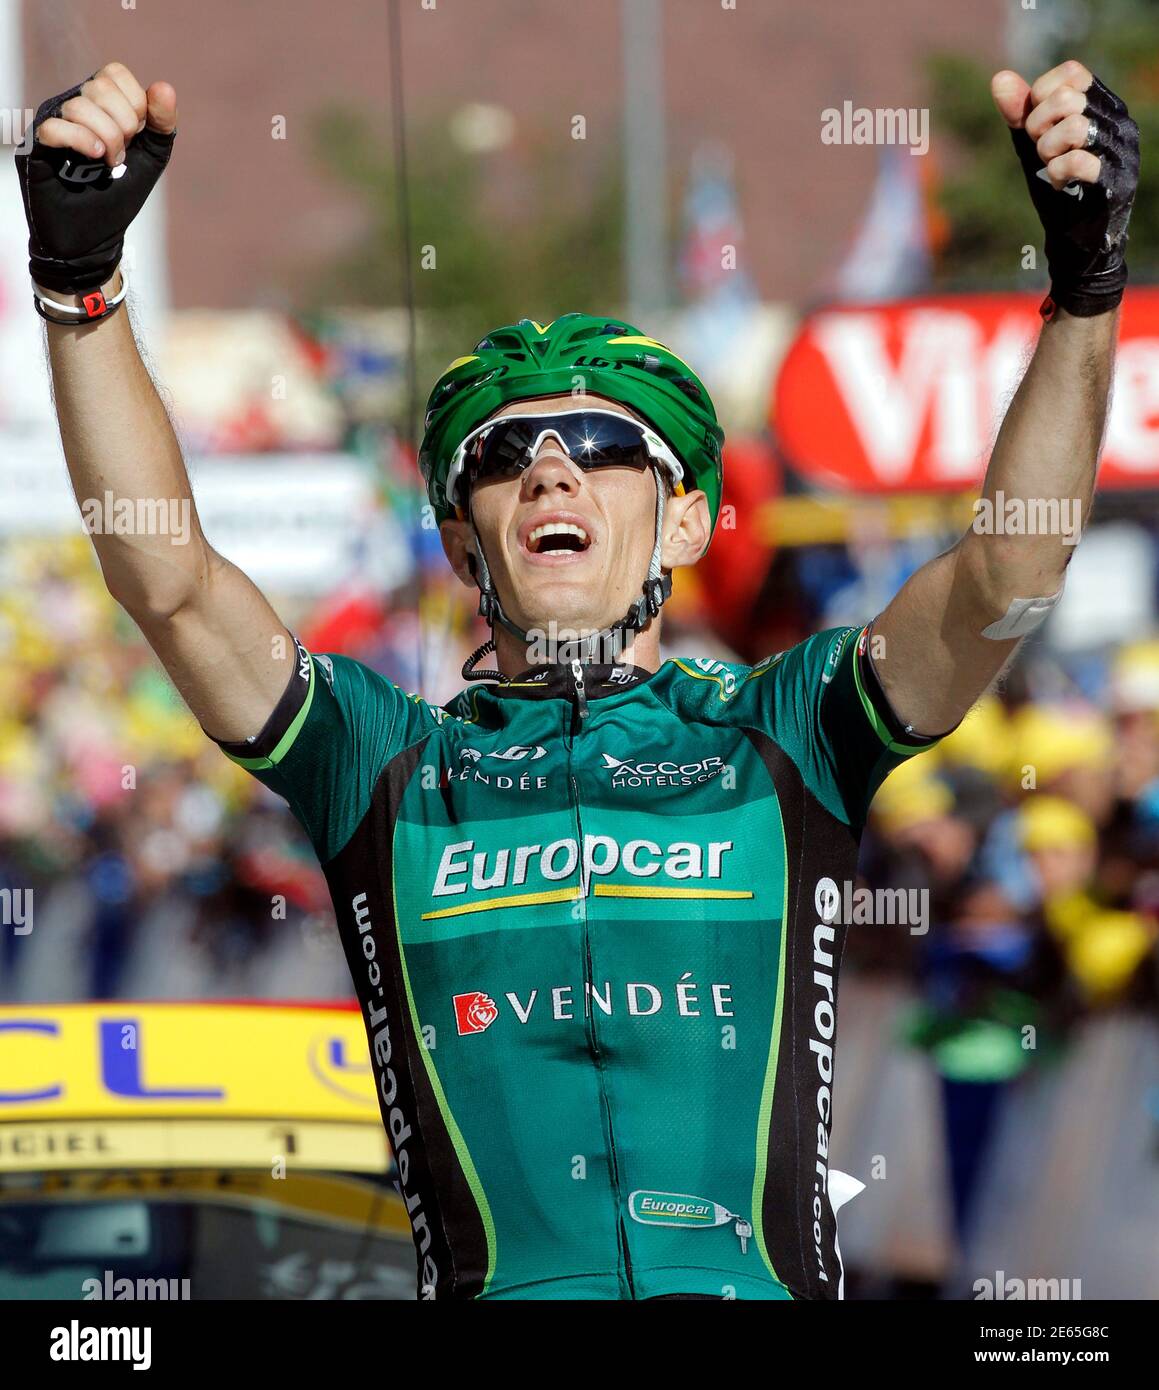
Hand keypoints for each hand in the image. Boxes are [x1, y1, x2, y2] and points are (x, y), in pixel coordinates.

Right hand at [15, 62, 177, 293]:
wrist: (95, 238)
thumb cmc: (119, 195)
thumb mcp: (151, 158)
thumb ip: (162, 124)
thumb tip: (164, 87)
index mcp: (98, 103)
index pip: (114, 73)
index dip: (134, 102)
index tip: (136, 135)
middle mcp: (72, 107)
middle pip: (99, 87)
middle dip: (123, 124)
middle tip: (121, 155)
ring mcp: (52, 125)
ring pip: (78, 105)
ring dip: (106, 138)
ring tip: (108, 163)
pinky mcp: (36, 149)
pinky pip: (53, 127)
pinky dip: (80, 140)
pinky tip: (95, 157)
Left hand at [992, 60, 1138, 316]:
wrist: (1073, 241)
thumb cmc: (1057, 187)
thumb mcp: (1033, 146)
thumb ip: (1020, 113)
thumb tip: (999, 78)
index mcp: (1103, 106)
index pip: (1072, 73)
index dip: (1041, 96)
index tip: (1034, 125)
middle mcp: (1119, 122)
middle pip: (1068, 99)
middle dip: (1038, 126)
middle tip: (1039, 151)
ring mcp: (1122, 152)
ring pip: (1074, 127)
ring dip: (1047, 150)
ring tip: (1050, 166)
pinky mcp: (1116, 183)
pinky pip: (1079, 162)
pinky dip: (1056, 172)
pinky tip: (1057, 182)